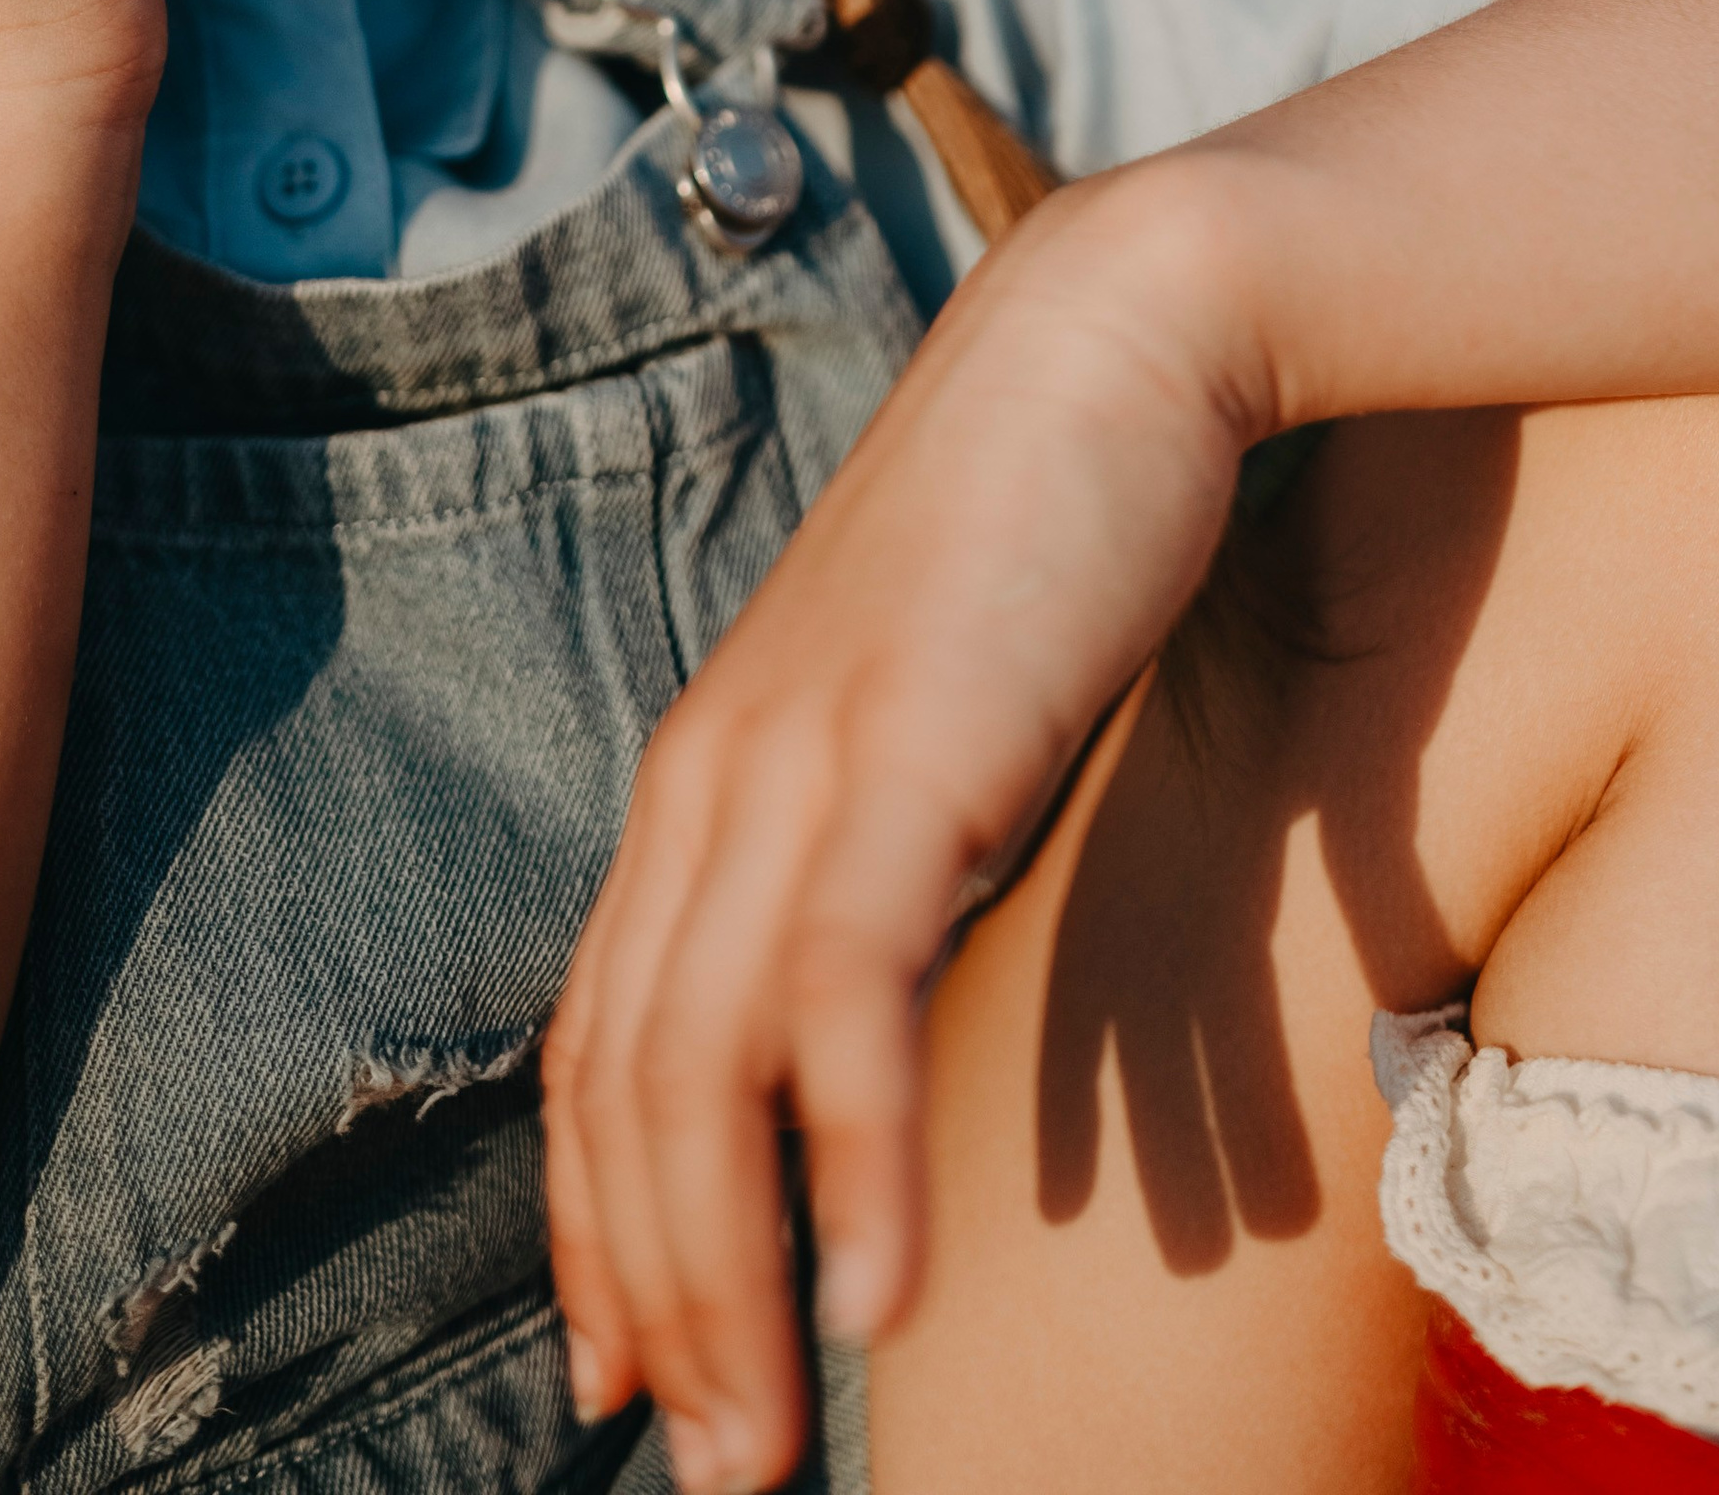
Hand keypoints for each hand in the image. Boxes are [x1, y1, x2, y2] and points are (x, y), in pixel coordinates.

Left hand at [541, 170, 1255, 1492]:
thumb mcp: (943, 724)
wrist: (1122, 337)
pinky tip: (880, 1295)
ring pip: (704, 1069)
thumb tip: (920, 1038)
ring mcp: (798, 758)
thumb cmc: (1048, 538)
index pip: (606, 1039)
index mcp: (708, 774)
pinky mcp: (909, 749)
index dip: (596, 1220)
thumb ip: (907, 868)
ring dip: (727, 1280)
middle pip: (628, 1087)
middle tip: (709, 1466)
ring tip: (762, 1445)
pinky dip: (855, 1160)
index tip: (621, 1372)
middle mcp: (717, 777)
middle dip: (652, 1297)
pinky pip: (845, 994)